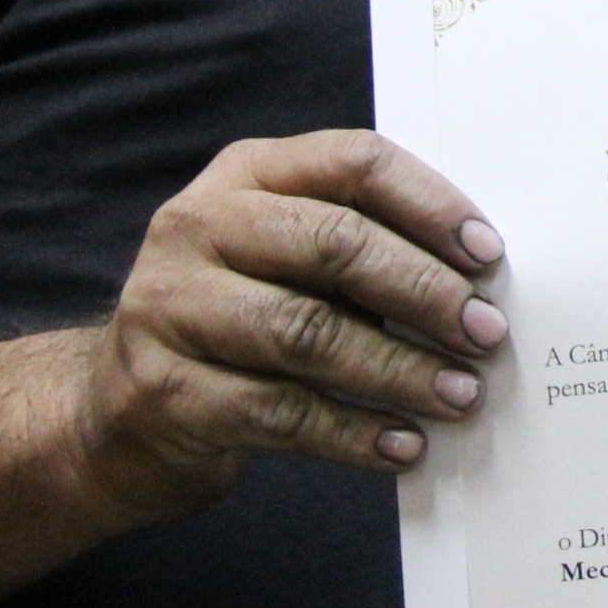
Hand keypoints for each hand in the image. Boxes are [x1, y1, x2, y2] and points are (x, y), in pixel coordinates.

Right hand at [75, 130, 506, 517]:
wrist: (118, 409)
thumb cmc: (240, 320)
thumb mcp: (286, 260)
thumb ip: (361, 250)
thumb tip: (479, 286)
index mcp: (245, 174)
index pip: (353, 162)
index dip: (430, 205)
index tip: (489, 257)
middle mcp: (197, 225)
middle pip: (333, 244)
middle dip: (423, 290)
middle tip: (486, 334)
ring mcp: (169, 308)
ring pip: (307, 332)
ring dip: (399, 369)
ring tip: (460, 395)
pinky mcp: (164, 392)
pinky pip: (280, 413)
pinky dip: (353, 432)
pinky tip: (403, 446)